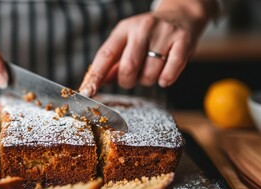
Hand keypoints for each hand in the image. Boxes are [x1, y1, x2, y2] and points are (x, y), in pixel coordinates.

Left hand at [79, 1, 215, 96]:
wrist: (181, 15)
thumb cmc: (147, 35)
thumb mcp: (126, 42)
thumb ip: (111, 63)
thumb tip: (93, 84)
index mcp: (123, 30)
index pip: (105, 55)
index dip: (95, 76)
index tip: (87, 92)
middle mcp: (142, 29)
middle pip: (128, 68)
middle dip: (127, 82)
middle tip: (132, 78)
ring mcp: (163, 34)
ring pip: (149, 74)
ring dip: (147, 81)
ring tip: (151, 70)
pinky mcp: (182, 42)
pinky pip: (169, 73)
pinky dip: (165, 80)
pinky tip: (164, 76)